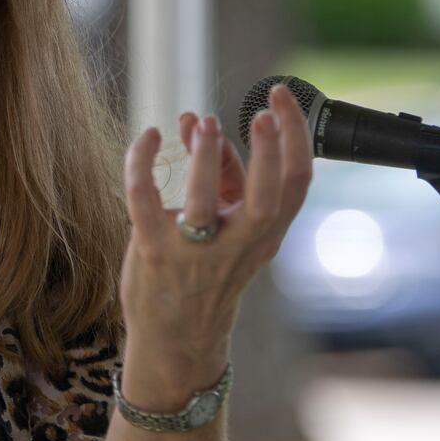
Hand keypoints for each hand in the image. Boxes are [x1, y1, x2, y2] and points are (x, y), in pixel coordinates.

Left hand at [119, 83, 312, 391]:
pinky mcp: (154, 254)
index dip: (296, 139)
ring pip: (205, 204)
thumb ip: (222, 175)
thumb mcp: (228, 228)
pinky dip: (143, 165)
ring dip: (206, 160)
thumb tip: (201, 120)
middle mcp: (238, 246)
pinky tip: (149, 136)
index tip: (282, 99)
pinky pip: (145, 203)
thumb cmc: (202, 273)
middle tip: (261, 114)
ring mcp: (195, 254)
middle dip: (268, 154)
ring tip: (201, 122)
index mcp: (264, 235)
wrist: (175, 341)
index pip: (296, 184)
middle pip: (267, 199)